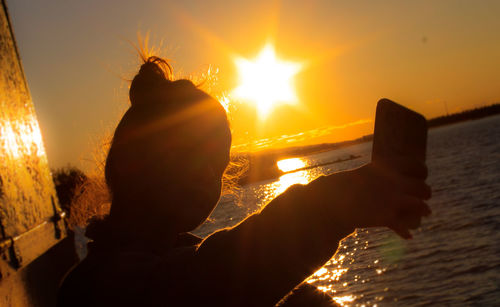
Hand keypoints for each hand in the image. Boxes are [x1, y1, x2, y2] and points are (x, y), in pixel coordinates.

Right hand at [314, 157, 430, 238]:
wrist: (332, 199)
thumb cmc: (345, 187)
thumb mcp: (364, 175)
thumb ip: (379, 176)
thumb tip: (388, 179)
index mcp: (388, 167)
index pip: (415, 164)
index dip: (421, 170)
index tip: (421, 174)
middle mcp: (394, 182)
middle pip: (422, 186)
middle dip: (425, 191)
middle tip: (424, 195)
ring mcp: (392, 199)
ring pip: (420, 205)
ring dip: (424, 209)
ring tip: (426, 212)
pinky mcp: (386, 217)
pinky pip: (403, 226)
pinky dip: (405, 232)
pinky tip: (407, 236)